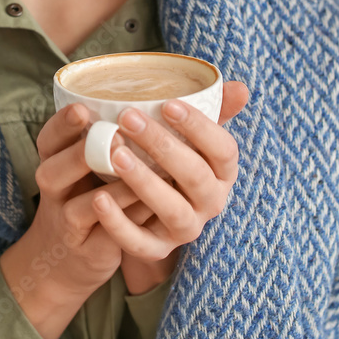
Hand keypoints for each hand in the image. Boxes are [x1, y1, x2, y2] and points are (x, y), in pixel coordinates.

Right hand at [0, 102, 142, 338]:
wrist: (68, 258)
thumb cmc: (86, 196)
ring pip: (80, 207)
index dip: (61, 125)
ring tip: (137, 168)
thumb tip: (153, 107)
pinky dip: (127, 219)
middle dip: (80, 153)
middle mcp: (55, 192)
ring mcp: (69, 224)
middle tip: (113, 136)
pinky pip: (108, 235)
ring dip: (112, 187)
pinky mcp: (91, 250)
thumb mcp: (84, 166)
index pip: (48, 140)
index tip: (82, 108)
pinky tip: (150, 202)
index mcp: (54, 162)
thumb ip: (106, 138)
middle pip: (52, 171)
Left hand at [93, 81, 248, 288]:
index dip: (199, 127)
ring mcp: (185, 229)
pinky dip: (119, 223)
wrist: (152, 210)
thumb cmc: (173, 158)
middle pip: (195, 176)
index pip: (223, 150)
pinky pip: (140, 244)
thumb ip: (212, 111)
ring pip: (172, 210)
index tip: (168, 104)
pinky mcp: (157, 250)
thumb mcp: (191, 136)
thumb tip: (240, 88)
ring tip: (114, 154)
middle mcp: (211, 202)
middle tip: (127, 118)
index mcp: (223, 172)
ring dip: (143, 182)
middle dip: (162, 146)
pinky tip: (97, 198)